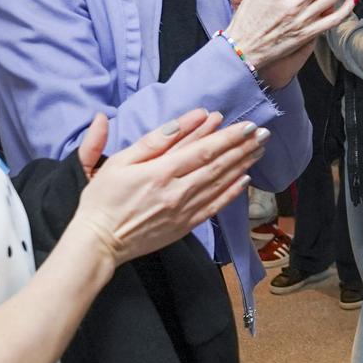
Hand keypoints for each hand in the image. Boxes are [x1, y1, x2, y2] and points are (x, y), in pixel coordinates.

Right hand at [72, 109, 266, 264]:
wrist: (99, 242)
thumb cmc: (103, 199)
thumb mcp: (119, 162)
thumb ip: (153, 140)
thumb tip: (182, 120)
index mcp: (161, 171)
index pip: (203, 149)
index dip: (228, 136)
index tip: (247, 124)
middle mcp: (178, 191)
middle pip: (217, 164)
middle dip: (242, 147)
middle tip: (263, 133)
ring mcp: (184, 210)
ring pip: (220, 183)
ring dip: (242, 165)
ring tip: (259, 150)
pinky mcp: (185, 225)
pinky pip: (214, 206)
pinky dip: (232, 193)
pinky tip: (245, 180)